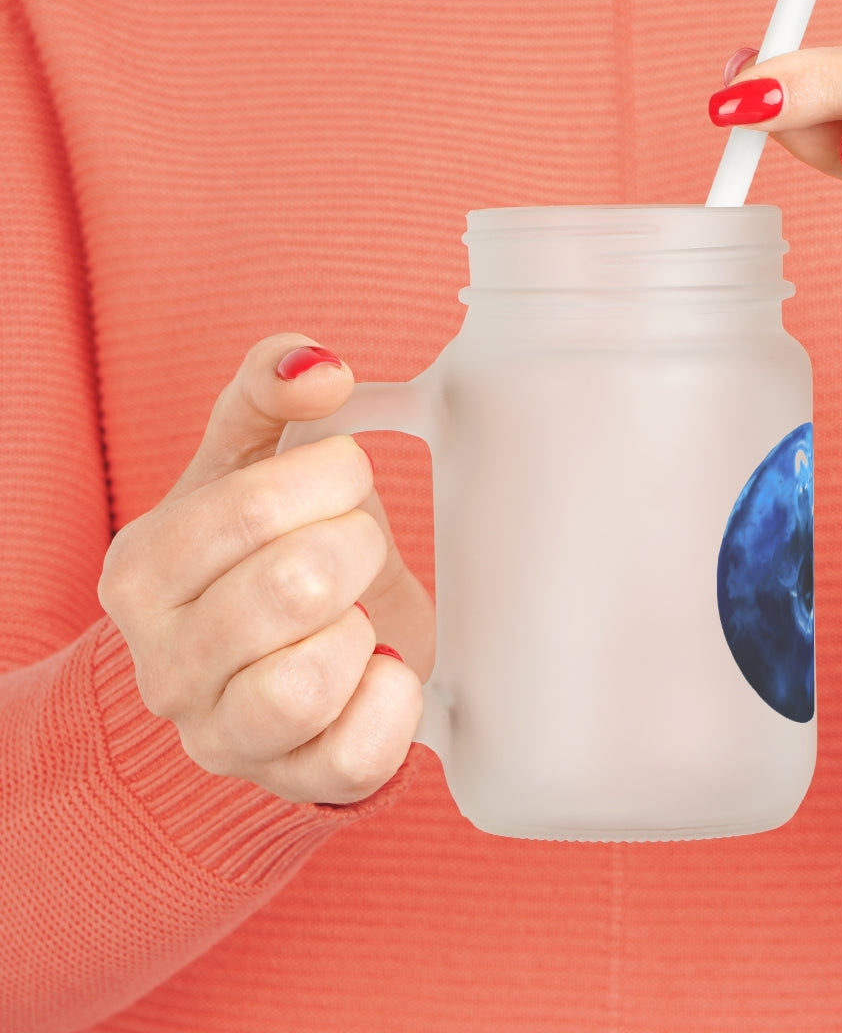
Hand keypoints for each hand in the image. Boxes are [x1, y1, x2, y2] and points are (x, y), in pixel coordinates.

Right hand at [97, 334, 433, 804]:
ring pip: (308, 682)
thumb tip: (317, 364)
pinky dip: (393, 700)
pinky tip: (381, 666)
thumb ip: (268, 391)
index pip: (251, 508)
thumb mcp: (249, 459)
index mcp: (143, 570)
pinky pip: (356, 755)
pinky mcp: (292, 782)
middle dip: (356, 547)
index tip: (345, 476)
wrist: (270, 657)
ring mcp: (222, 735)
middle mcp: (164, 664)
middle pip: (294, 587)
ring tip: (356, 612)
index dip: (330, 478)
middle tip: (356, 546)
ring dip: (362, 629)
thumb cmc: (261, 550)